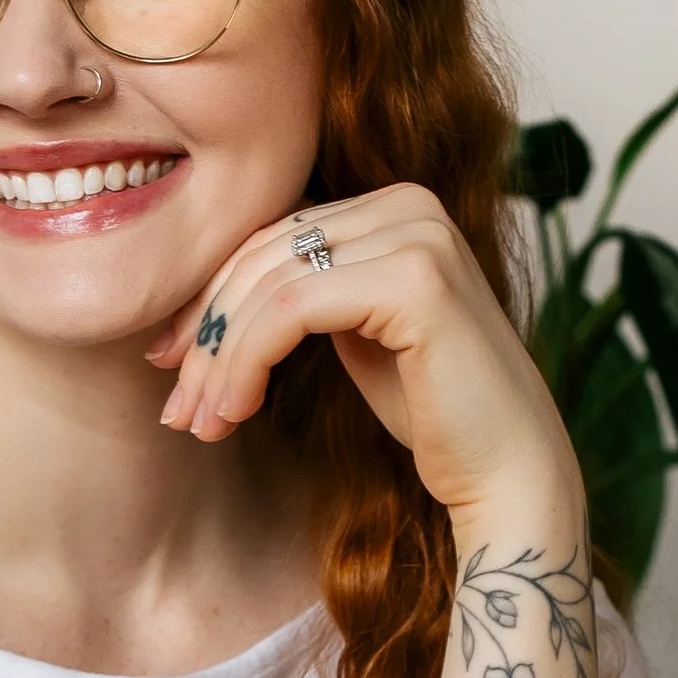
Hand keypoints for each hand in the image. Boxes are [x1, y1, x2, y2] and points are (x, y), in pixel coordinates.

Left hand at [146, 183, 579, 526]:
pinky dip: (246, 361)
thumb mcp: (354, 335)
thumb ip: (302, 294)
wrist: (508, 474)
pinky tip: (236, 410)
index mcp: (396, 206)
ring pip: (269, 283)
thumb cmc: (433, 414)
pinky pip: (292, 308)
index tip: (169, 363)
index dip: (211, 299)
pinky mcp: (416, 280)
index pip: (272, 236)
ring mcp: (418, 234)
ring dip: (218, 358)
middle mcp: (411, 203)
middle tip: (177, 407)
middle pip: (264, 253)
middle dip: (206, 333)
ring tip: (199, 421)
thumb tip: (199, 302)